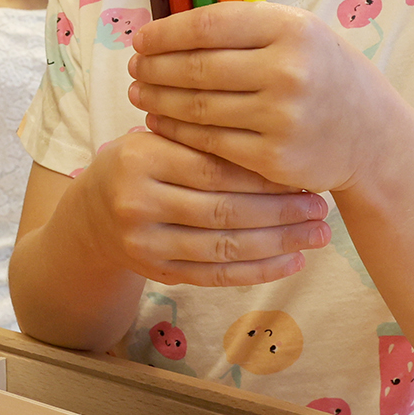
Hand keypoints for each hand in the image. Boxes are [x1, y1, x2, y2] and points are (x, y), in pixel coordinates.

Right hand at [73, 129, 330, 287]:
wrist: (92, 214)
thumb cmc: (141, 164)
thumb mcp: (159, 137)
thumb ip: (204, 138)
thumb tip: (284, 144)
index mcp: (140, 157)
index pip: (214, 168)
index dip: (263, 174)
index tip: (304, 172)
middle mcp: (136, 201)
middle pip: (223, 210)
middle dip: (280, 211)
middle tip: (321, 207)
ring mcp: (143, 242)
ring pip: (223, 247)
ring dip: (279, 244)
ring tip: (317, 235)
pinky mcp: (154, 272)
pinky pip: (215, 276)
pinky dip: (258, 272)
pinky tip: (292, 261)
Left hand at [127, 2, 401, 194]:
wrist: (371, 134)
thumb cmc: (321, 73)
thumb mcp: (297, 33)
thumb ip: (242, 27)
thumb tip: (166, 29)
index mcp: (291, 29)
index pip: (207, 25)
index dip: (165, 34)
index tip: (140, 40)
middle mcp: (289, 71)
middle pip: (196, 68)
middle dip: (154, 69)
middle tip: (134, 69)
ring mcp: (282, 118)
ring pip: (197, 107)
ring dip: (158, 100)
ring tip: (139, 93)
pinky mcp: (275, 158)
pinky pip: (209, 143)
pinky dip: (177, 131)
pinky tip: (160, 121)